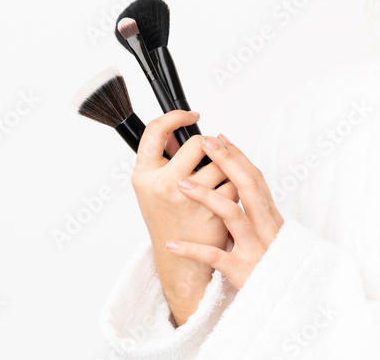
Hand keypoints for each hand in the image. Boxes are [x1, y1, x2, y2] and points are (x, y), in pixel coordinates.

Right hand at [131, 110, 237, 324]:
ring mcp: (189, 198)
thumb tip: (177, 129)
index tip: (192, 116)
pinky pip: (234, 184)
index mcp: (144, 176)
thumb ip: (164, 159)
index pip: (154, 131)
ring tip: (220, 180)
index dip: (175, 117)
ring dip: (227, 169)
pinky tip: (228, 197)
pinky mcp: (213, 210)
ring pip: (222, 164)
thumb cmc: (169, 221)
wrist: (181, 264)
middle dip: (212, 148)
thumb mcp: (155, 189)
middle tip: (213, 156)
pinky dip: (235, 187)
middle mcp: (163, 185)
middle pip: (199, 144)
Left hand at [165, 133, 284, 291]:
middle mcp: (265, 228)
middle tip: (205, 142)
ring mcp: (254, 248)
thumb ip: (256, 209)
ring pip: (232, 215)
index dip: (238, 156)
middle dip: (226, 161)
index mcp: (270, 216)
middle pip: (248, 186)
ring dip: (206, 196)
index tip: (220, 138)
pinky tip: (173, 244)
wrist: (285, 298)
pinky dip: (192, 250)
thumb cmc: (273, 263)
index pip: (255, 178)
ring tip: (182, 183)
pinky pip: (214, 257)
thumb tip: (236, 178)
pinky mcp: (241, 270)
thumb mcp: (271, 231)